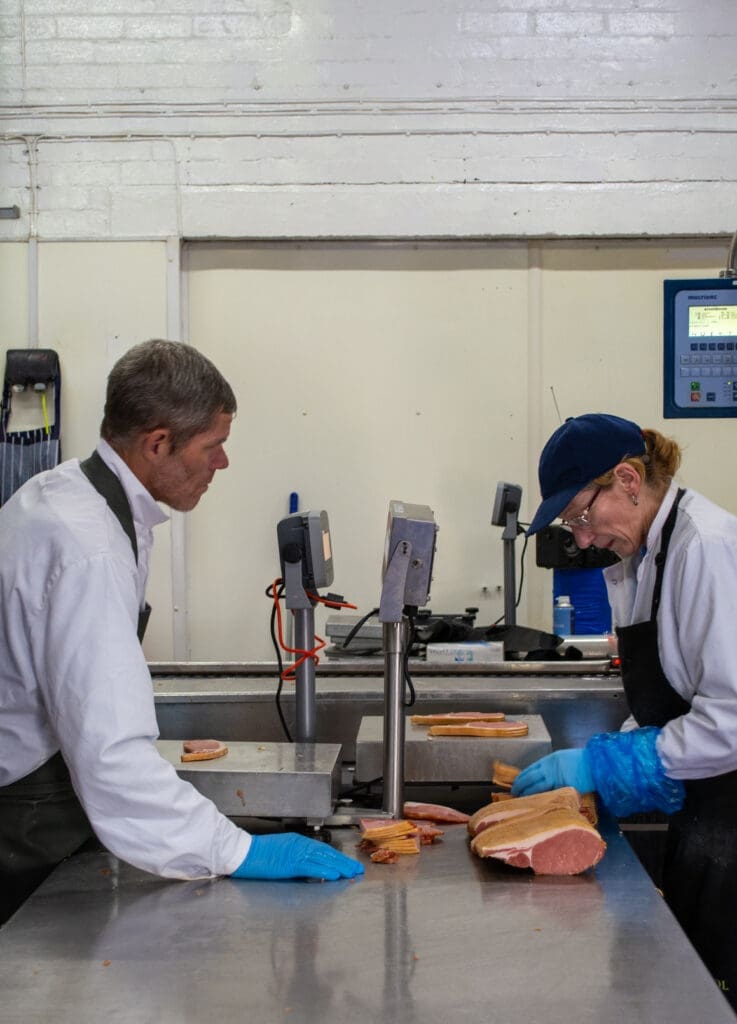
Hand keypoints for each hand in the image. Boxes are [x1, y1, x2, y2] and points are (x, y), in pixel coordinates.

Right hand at [231, 833, 364, 880]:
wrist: (242, 852)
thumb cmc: (258, 855)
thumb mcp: (281, 854)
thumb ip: (296, 860)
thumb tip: (311, 870)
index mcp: (297, 842)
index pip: (323, 850)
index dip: (338, 857)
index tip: (349, 864)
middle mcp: (299, 845)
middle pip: (327, 853)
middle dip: (344, 862)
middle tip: (357, 869)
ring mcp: (295, 853)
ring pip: (323, 859)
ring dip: (339, 866)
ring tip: (352, 873)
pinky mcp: (289, 863)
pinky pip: (311, 866)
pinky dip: (324, 869)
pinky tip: (335, 874)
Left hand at [511, 749, 593, 797]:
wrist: (597, 764)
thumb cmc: (582, 762)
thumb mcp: (563, 759)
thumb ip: (552, 767)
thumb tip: (541, 777)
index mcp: (549, 760)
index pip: (530, 770)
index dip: (521, 778)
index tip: (515, 784)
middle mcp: (550, 768)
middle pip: (530, 778)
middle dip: (520, 787)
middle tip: (514, 794)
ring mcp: (557, 778)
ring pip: (537, 788)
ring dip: (528, 795)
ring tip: (522, 801)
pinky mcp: (564, 788)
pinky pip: (551, 795)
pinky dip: (543, 799)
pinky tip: (538, 804)